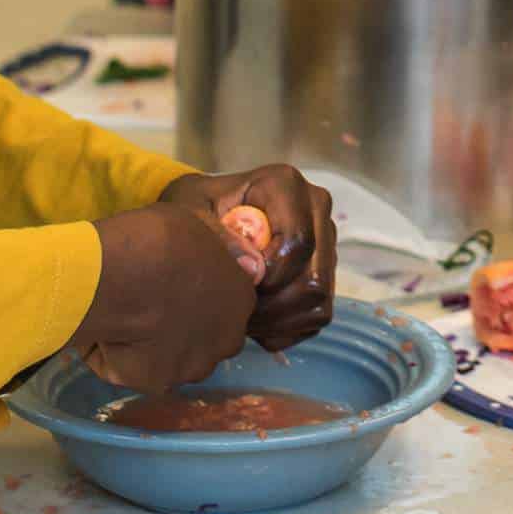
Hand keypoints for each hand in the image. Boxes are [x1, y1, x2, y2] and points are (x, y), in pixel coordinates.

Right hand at [73, 202, 255, 392]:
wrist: (117, 276)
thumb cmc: (159, 241)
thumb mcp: (202, 225)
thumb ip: (227, 250)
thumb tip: (250, 264)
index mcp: (242, 299)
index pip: (229, 304)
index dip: (202, 295)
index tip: (176, 285)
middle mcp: (227, 339)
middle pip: (209, 338)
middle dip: (187, 328)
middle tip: (152, 306)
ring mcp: (193, 366)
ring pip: (178, 360)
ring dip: (161, 348)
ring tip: (127, 322)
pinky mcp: (157, 384)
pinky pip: (143, 372)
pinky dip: (128, 360)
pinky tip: (110, 336)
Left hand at [159, 166, 338, 351]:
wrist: (200, 218)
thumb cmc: (193, 212)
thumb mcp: (188, 215)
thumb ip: (218, 236)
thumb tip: (255, 270)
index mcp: (285, 185)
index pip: (298, 241)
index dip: (268, 275)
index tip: (236, 283)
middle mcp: (314, 208)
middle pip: (313, 279)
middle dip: (271, 306)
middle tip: (234, 306)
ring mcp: (324, 240)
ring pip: (317, 302)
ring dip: (275, 321)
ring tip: (240, 312)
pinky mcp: (324, 269)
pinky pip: (316, 316)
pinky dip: (283, 328)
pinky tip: (254, 317)